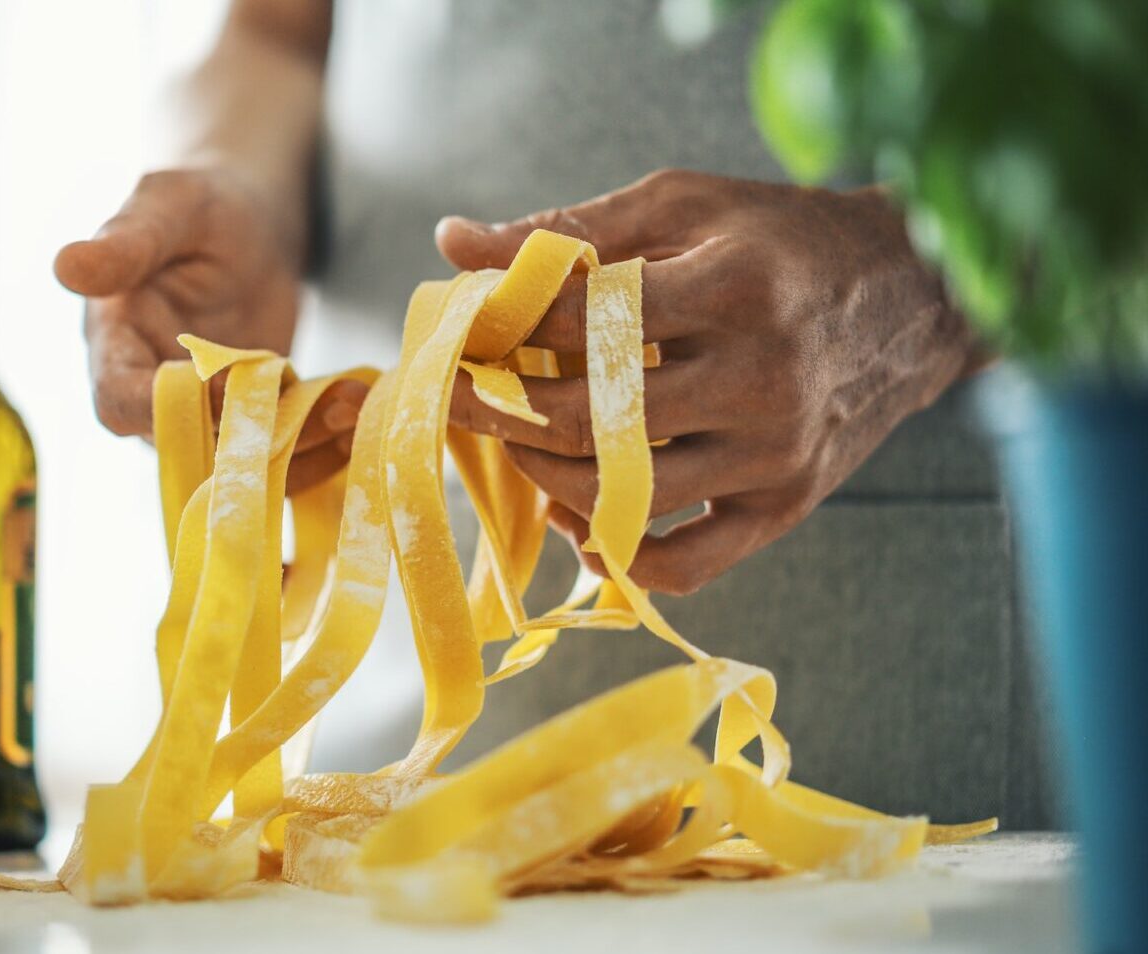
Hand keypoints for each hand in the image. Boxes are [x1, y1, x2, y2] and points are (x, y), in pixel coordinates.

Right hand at [56, 167, 363, 492]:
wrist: (250, 220)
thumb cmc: (200, 204)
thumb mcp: (167, 208)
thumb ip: (127, 243)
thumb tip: (66, 266)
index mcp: (114, 344)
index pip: (118, 402)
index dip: (166, 409)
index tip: (226, 387)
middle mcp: (152, 391)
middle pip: (188, 446)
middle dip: (252, 438)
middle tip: (318, 411)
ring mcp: (203, 413)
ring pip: (239, 460)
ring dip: (299, 448)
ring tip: (350, 409)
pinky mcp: (251, 420)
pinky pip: (277, 452)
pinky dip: (320, 444)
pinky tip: (358, 408)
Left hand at [436, 170, 984, 594]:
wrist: (919, 297)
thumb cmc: (783, 241)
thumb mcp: (683, 207)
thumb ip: (568, 229)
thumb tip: (453, 242)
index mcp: (734, 288)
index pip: (581, 323)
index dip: (500, 330)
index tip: (457, 335)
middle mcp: (760, 378)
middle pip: (589, 421)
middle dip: (498, 413)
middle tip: (458, 398)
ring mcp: (775, 453)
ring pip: (623, 499)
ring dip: (545, 478)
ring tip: (521, 442)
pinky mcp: (785, 505)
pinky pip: (683, 564)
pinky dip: (617, 556)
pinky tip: (583, 518)